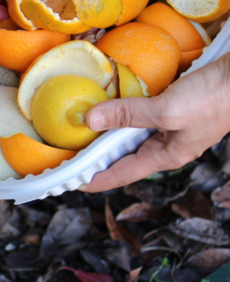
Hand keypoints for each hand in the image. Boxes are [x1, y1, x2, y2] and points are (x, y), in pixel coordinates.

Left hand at [80, 54, 229, 191]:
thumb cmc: (215, 99)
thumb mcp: (166, 110)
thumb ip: (129, 114)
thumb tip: (90, 119)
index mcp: (167, 155)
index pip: (122, 174)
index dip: (95, 179)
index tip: (70, 183)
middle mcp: (167, 145)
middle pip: (123, 155)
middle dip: (95, 156)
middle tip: (67, 154)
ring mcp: (172, 126)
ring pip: (131, 134)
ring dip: (107, 132)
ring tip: (80, 130)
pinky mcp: (175, 107)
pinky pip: (141, 114)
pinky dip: (123, 111)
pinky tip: (110, 103)